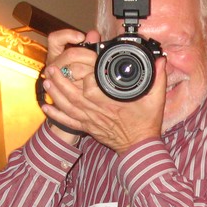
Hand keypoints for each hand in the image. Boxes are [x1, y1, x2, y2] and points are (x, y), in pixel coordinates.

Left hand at [43, 33, 166, 152]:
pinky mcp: (87, 128)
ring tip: (47, 81)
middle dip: (61, 80)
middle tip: (52, 67)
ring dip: (55, 94)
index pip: (91, 87)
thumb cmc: (147, 123)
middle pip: (73, 95)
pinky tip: (46, 106)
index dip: (84, 75)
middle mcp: (97, 111)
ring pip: (68, 106)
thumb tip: (161, 60)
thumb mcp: (156, 99)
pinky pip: (68, 122)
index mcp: (111, 103)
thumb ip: (158, 78)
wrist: (139, 146)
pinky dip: (56, 115)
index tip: (83, 65)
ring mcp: (90, 120)